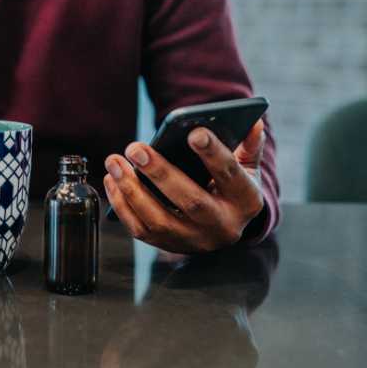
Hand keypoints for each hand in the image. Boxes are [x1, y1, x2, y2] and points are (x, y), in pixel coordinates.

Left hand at [103, 121, 265, 252]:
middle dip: (160, 173)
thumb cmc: (231, 187)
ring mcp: (194, 240)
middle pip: (191, 200)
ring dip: (132, 189)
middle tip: (135, 148)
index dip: (213, 154)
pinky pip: (141, 230)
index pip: (230, 175)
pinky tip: (112, 180)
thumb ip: (248, 145)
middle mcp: (222, 226)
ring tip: (115, 162)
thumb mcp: (247, 168)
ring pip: (159, 219)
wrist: (222, 226)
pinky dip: (122, 205)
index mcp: (246, 201)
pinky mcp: (169, 246)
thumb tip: (254, 121)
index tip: (193, 132)